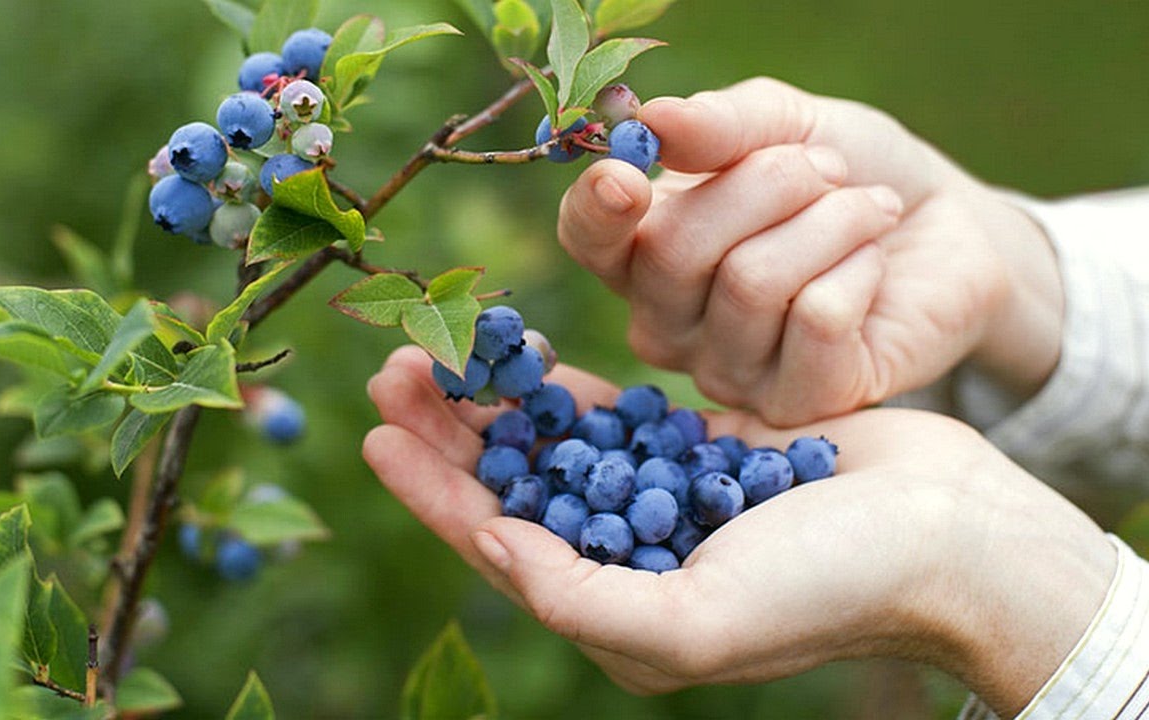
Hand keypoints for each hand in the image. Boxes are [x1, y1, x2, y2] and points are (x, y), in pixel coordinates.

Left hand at [363, 346, 1112, 715]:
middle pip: (513, 486)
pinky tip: (522, 354)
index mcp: (616, 611)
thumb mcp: (694, 619)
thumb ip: (581, 596)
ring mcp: (661, 499)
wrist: (947, 535)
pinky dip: (565, 386)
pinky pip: (613, 413)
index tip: (375, 434)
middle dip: (449, 431)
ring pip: (552, 444)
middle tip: (394, 366)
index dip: (431, 491)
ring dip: (495, 399)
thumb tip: (492, 546)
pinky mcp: (699, 449)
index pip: (497, 545)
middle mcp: (628, 557)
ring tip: (439, 348)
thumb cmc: (829, 589)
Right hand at [559, 77, 1062, 424]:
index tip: (628, 174)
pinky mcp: (798, 403)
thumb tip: (652, 121)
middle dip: (767, 183)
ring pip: (751, 282)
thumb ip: (719, 126)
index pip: (587, 240)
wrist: (946, 228)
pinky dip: (858, 269)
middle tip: (828, 170)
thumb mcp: (786, 124)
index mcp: (644, 251)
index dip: (596, 210)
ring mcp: (727, 373)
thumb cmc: (848, 174)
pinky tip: (874, 267)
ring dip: (829, 221)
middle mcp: (669, 324)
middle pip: (675, 251)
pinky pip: (815, 320)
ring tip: (868, 209)